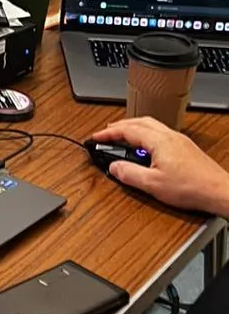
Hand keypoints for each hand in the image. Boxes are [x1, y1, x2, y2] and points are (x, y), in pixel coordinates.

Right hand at [90, 117, 228, 213]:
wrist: (218, 191)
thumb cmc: (192, 188)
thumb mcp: (152, 184)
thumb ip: (129, 174)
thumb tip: (114, 167)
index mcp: (159, 141)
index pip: (128, 130)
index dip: (109, 133)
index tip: (96, 137)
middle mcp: (170, 136)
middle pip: (140, 122)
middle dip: (120, 126)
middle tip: (107, 133)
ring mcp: (179, 141)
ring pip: (152, 125)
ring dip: (134, 128)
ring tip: (123, 136)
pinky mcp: (186, 148)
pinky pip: (161, 133)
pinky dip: (146, 134)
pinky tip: (146, 146)